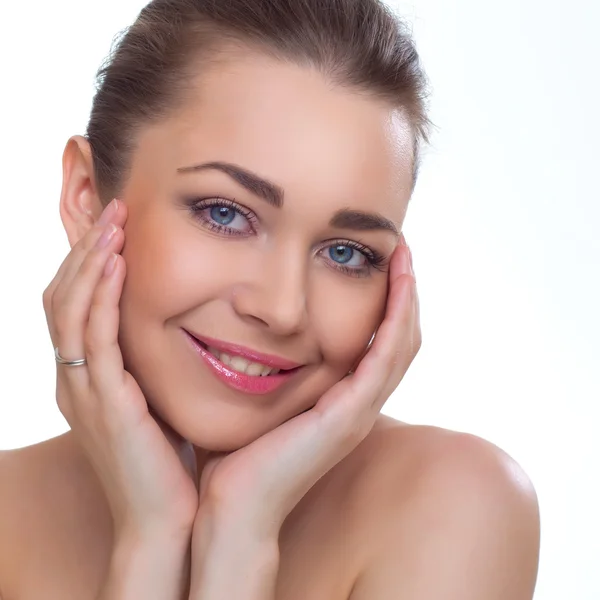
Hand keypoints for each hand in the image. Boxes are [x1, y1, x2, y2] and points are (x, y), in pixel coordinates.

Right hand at [43, 199, 198, 540]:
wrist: (163, 517)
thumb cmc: (167, 458)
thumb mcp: (154, 399)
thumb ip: (151, 364)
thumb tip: (182, 328)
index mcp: (86, 376)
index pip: (74, 304)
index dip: (88, 263)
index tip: (116, 226)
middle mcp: (74, 378)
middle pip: (62, 296)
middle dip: (85, 250)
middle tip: (113, 210)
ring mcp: (81, 390)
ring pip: (69, 308)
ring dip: (90, 261)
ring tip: (114, 222)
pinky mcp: (102, 401)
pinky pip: (92, 336)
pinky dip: (100, 295)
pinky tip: (117, 264)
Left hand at [195, 237, 419, 538]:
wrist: (229, 507)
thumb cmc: (233, 453)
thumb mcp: (253, 395)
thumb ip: (259, 363)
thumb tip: (238, 324)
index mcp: (340, 398)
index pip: (377, 340)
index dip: (385, 300)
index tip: (378, 257)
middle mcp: (358, 402)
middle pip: (400, 338)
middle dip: (403, 291)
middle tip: (400, 248)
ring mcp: (359, 410)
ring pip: (402, 343)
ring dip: (407, 296)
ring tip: (403, 254)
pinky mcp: (350, 415)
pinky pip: (386, 357)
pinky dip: (396, 318)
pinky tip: (398, 283)